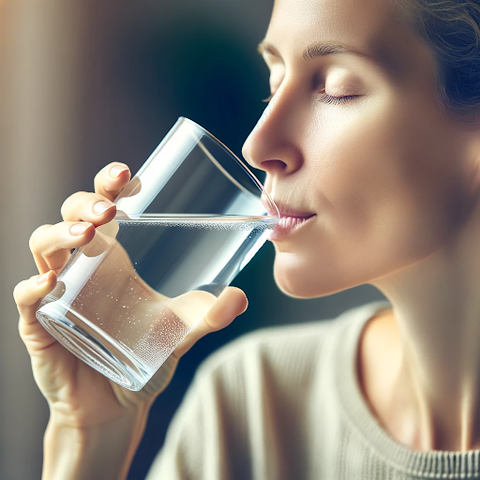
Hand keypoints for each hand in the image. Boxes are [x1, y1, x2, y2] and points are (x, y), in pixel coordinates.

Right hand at [13, 162, 247, 429]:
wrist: (118, 401)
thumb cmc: (144, 356)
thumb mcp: (181, 330)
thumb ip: (209, 315)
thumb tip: (241, 296)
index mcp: (115, 256)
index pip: (104, 206)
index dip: (109, 183)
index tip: (128, 174)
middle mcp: (84, 265)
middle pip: (70, 214)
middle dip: (86, 202)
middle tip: (111, 209)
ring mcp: (58, 290)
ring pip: (43, 246)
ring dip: (60, 233)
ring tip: (88, 235)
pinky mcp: (40, 322)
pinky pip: (26, 297)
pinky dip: (34, 287)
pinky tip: (53, 284)